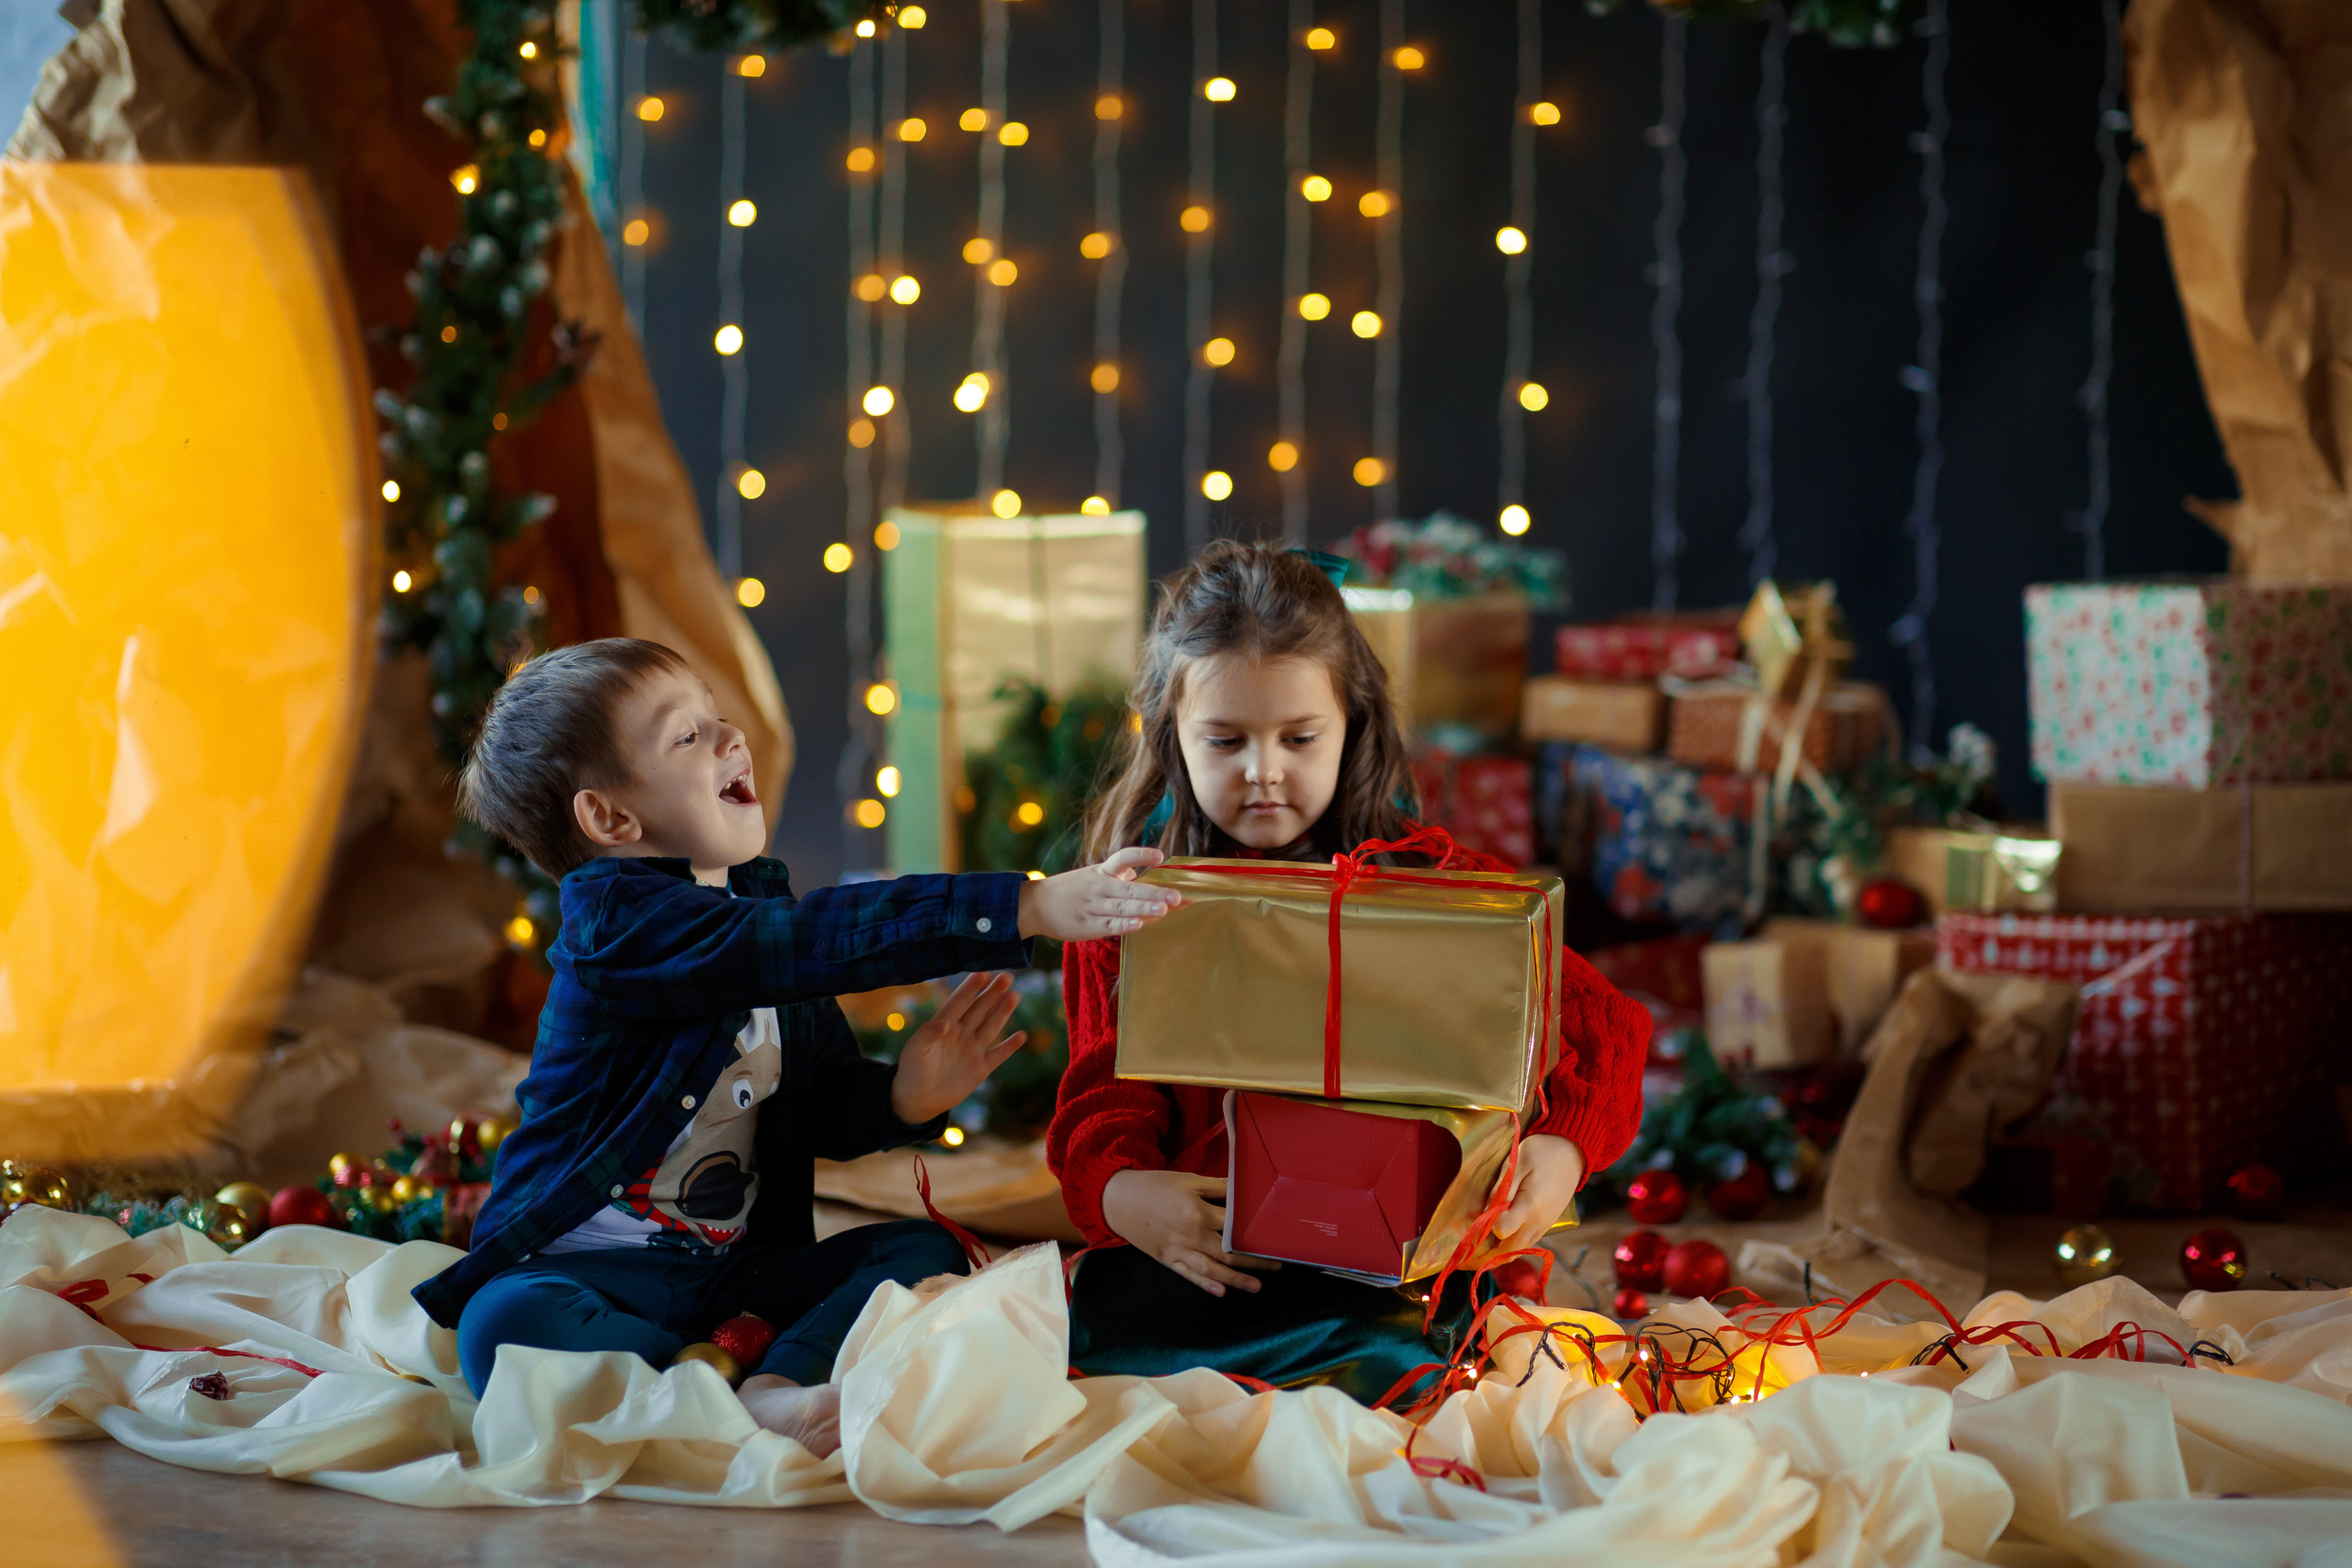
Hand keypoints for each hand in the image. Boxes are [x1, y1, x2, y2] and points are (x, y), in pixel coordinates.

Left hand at [888, 971, 1025, 1125]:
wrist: (918, 1099)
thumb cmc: (912, 1070)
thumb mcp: (915, 1050)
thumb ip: (928, 1034)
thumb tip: (944, 1022)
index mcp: (944, 1025)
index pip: (959, 1002)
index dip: (970, 988)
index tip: (982, 973)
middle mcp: (961, 1034)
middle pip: (980, 1009)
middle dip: (992, 993)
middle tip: (1006, 976)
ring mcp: (972, 1050)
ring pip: (991, 1026)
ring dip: (1003, 1011)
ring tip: (1014, 995)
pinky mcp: (980, 1069)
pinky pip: (998, 1055)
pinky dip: (1010, 1047)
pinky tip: (1021, 1035)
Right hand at [1016, 847, 1180, 940]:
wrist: (1035, 905)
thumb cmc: (1070, 890)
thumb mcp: (1093, 876)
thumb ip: (1119, 877)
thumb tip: (1143, 876)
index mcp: (1101, 872)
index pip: (1122, 858)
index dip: (1141, 855)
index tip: (1160, 857)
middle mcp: (1099, 887)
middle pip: (1129, 888)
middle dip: (1154, 892)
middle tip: (1177, 895)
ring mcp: (1094, 907)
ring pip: (1122, 908)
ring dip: (1144, 908)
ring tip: (1164, 909)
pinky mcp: (1088, 926)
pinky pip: (1109, 926)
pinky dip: (1123, 926)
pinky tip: (1139, 925)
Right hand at [1099, 1169, 1279, 1296]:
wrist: (1119, 1200)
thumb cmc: (1155, 1186)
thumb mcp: (1188, 1180)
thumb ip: (1217, 1186)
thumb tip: (1242, 1190)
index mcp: (1198, 1211)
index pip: (1234, 1225)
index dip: (1254, 1231)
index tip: (1273, 1236)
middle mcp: (1191, 1234)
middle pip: (1229, 1252)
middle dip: (1254, 1260)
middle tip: (1277, 1265)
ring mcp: (1179, 1250)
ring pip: (1213, 1269)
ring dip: (1236, 1279)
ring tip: (1257, 1286)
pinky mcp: (1168, 1260)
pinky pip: (1189, 1275)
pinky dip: (1205, 1284)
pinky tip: (1221, 1292)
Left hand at [1489, 1134, 1585, 1254]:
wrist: (1571, 1153)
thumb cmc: (1541, 1154)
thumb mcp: (1515, 1165)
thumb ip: (1500, 1191)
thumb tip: (1485, 1213)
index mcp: (1530, 1206)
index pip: (1502, 1231)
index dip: (1488, 1225)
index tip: (1484, 1214)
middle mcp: (1539, 1222)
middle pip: (1511, 1250)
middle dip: (1491, 1249)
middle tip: (1475, 1240)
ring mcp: (1545, 1225)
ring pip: (1520, 1249)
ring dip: (1502, 1248)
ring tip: (1486, 1237)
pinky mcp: (1547, 1224)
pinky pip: (1528, 1241)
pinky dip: (1514, 1242)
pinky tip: (1504, 1230)